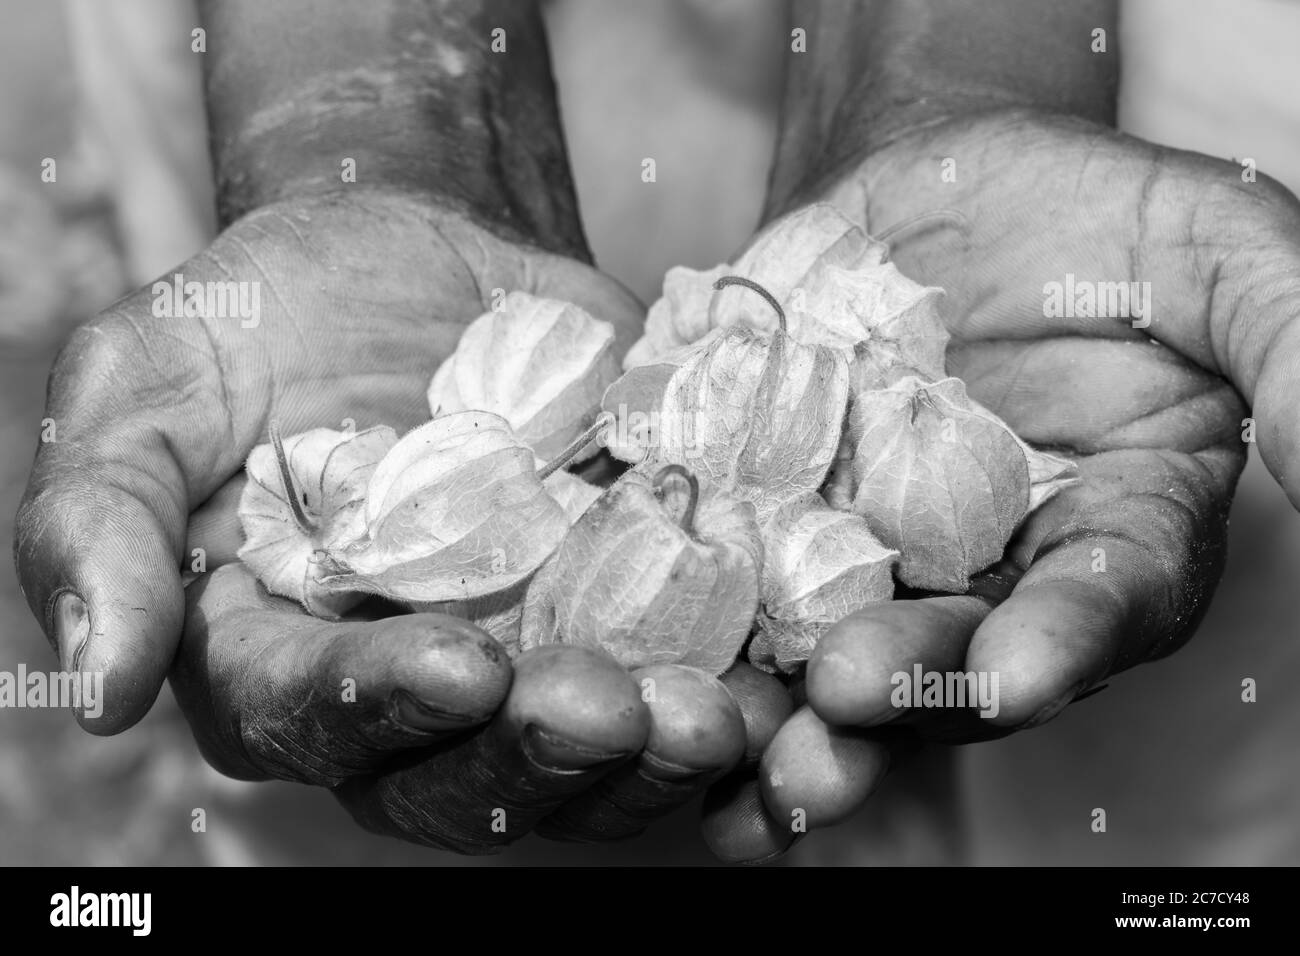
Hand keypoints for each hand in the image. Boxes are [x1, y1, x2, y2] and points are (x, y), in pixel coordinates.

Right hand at [14, 187, 789, 851]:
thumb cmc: (273, 309)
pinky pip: (678, 685)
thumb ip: (106, 523)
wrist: (423, 253)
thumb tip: (101, 687)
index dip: (376, 706)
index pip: (309, 714)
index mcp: (273, 654)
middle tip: (603, 708)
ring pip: (581, 764)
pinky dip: (729, 697)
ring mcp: (526, 660)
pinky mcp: (624, 615)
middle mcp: (405, 691)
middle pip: (461, 777)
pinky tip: (777, 685)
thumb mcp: (153, 381)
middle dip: (534, 754)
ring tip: (705, 716)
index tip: (452, 665)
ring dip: (647, 760)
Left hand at [726, 108, 1299, 850]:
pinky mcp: (782, 520)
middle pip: (957, 654)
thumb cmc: (1097, 219)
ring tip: (748, 752)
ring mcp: (879, 555)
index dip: (1063, 645)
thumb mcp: (1215, 253)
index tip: (1014, 677)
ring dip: (793, 709)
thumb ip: (1286, 340)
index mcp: (1117, 532)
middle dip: (906, 688)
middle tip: (844, 704)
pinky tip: (656, 680)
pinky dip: (702, 632)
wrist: (942, 182)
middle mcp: (998, 573)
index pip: (1104, 603)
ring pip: (841, 648)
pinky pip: (741, 584)